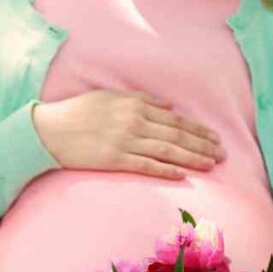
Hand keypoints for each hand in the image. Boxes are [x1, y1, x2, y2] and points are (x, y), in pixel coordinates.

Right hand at [32, 88, 226, 179]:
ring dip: (192, 157)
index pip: (175, 119)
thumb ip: (141, 100)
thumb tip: (168, 107)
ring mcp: (125, 141)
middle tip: (223, 154)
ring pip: (167, 150)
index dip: (197, 129)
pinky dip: (166, 169)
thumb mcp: (110, 98)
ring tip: (211, 164)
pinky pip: (146, 165)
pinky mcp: (114, 159)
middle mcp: (134, 121)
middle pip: (176, 134)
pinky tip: (183, 174)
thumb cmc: (78, 113)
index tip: (214, 138)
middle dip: (202, 144)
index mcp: (134, 105)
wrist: (49, 130)